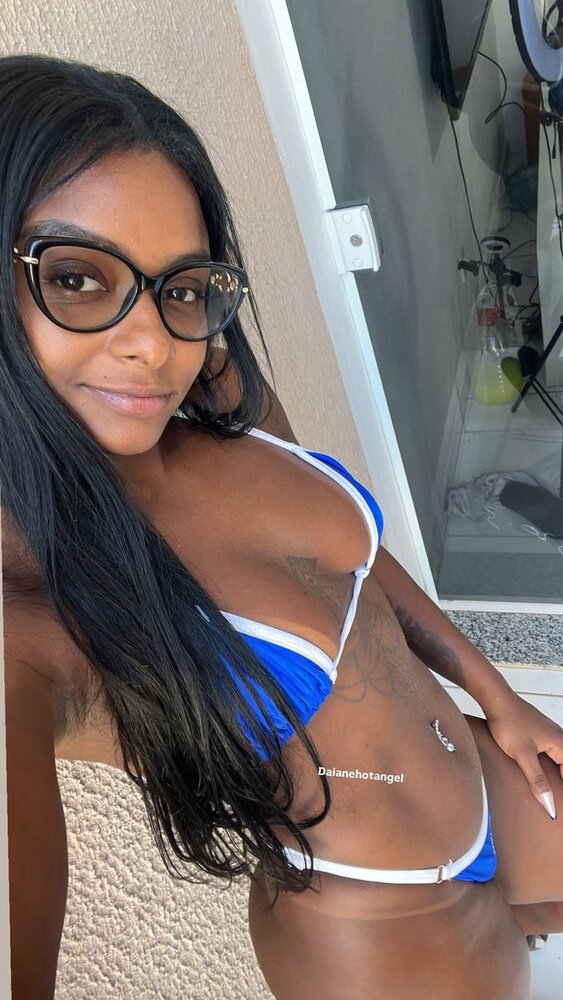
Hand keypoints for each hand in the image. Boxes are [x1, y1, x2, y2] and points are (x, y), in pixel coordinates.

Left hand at [484, 692, 562, 820]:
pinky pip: (550, 753)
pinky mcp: (538, 732)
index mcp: (560, 744)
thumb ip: (536, 780)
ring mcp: (549, 734)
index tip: (559, 810)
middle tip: (555, 803)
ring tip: (550, 792)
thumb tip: (550, 804)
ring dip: (556, 775)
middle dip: (560, 783)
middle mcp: (559, 738)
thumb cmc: (509, 723)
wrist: (496, 700)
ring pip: (558, 760)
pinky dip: (549, 766)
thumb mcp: (522, 755)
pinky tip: (538, 774)